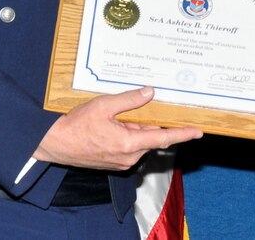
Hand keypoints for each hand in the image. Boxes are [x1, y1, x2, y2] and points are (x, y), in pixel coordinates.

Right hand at [33, 87, 201, 170]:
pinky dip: (128, 135)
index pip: (163, 138)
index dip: (183, 134)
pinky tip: (114, 125)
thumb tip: (150, 93)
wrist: (56, 143)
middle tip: (145, 110)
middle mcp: (128, 157)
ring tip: (118, 116)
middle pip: (150, 138)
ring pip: (139, 142)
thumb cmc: (77, 125)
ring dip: (136, 129)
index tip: (197, 132)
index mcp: (129, 143)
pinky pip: (129, 147)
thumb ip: (130, 100)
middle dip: (150, 123)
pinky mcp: (114, 162)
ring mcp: (121, 162)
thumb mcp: (104, 105)